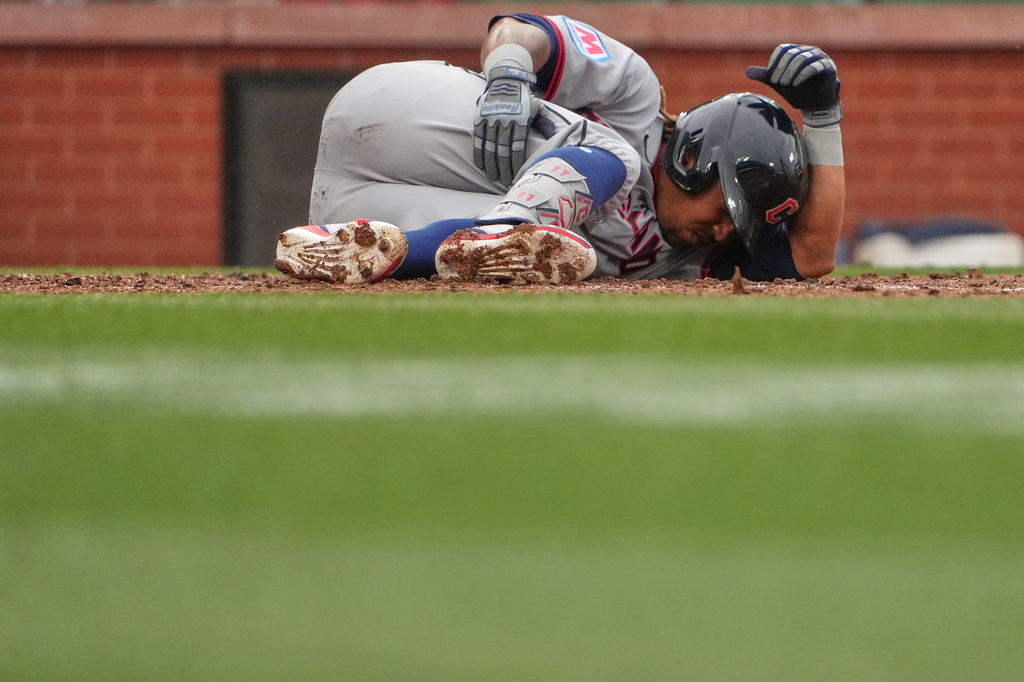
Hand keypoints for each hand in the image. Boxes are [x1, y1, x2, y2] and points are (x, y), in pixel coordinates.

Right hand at [474, 64, 538, 184]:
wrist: (506, 79)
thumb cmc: (524, 98)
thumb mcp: (538, 107)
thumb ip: (545, 122)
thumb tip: (553, 136)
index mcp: (521, 120)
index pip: (518, 147)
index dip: (516, 163)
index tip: (516, 175)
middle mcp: (505, 120)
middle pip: (503, 150)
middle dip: (504, 168)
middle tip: (504, 182)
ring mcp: (491, 119)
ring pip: (489, 147)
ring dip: (491, 164)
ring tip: (492, 177)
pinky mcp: (480, 118)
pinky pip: (478, 140)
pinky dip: (479, 153)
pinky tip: (481, 165)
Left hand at [747, 44, 840, 126]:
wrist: (814, 105)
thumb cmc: (797, 91)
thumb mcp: (778, 84)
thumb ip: (765, 76)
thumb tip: (747, 71)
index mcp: (797, 51)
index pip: (783, 49)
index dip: (774, 61)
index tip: (770, 77)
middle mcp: (809, 51)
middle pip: (791, 53)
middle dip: (781, 68)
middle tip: (776, 82)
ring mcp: (820, 57)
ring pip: (803, 58)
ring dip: (791, 72)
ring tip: (785, 84)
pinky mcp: (829, 67)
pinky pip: (816, 66)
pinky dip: (803, 74)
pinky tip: (796, 84)